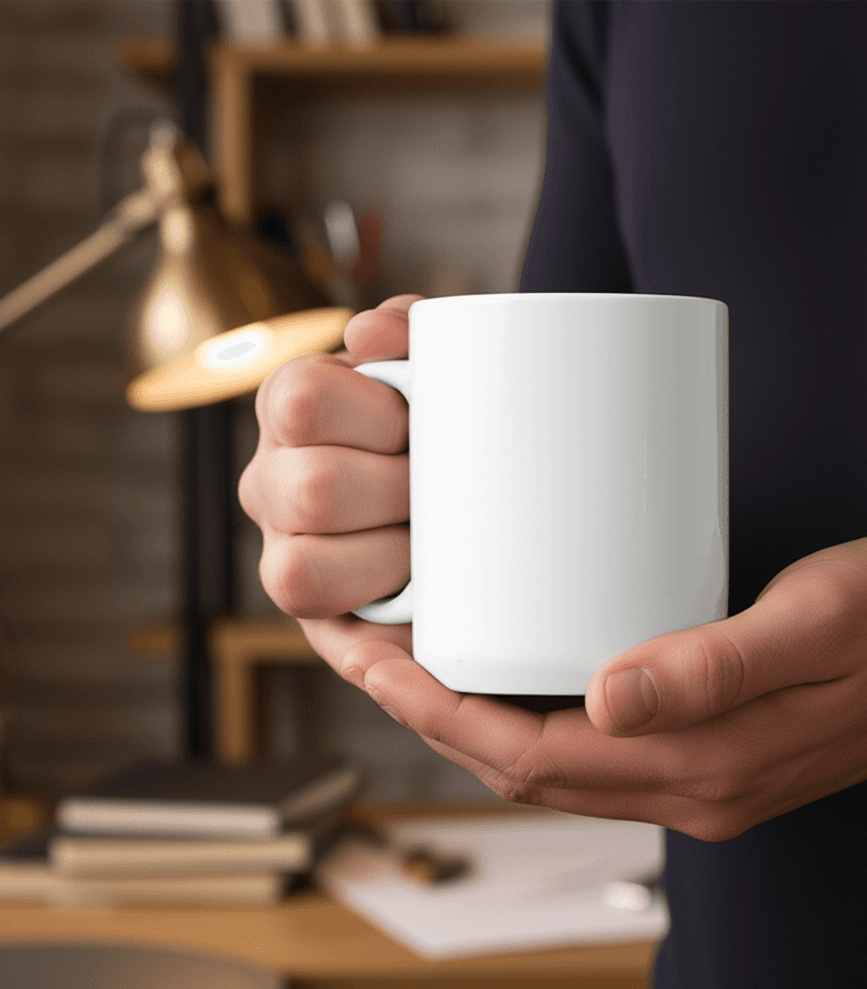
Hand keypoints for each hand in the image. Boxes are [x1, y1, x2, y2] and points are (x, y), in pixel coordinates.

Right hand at [238, 294, 423, 662]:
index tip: (418, 425)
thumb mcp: (431, 359)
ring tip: (431, 543)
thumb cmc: (440, 415)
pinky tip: (410, 642)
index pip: (302, 402)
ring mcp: (286, 558)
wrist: (466, 479)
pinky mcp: (325, 624)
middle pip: (309, 489)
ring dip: (387, 560)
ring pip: (300, 574)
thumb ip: (407, 331)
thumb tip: (370, 333)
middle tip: (437, 489)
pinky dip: (377, 650)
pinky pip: (335, 647)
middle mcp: (271, 484)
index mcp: (290, 409)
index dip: (376, 417)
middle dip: (395, 490)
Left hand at [334, 535, 866, 840]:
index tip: (376, 661)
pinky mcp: (698, 751)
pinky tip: (500, 668)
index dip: (443, 713)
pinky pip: (582, 746)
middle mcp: (683, 787)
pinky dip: (521, 712)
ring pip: (544, 760)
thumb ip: (713, 667)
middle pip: (520, 762)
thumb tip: (605, 696)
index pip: (535, 753)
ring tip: (406, 656)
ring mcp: (689, 777)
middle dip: (429, 713)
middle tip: (362, 648)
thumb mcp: (814, 626)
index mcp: (704, 766)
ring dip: (465, 716)